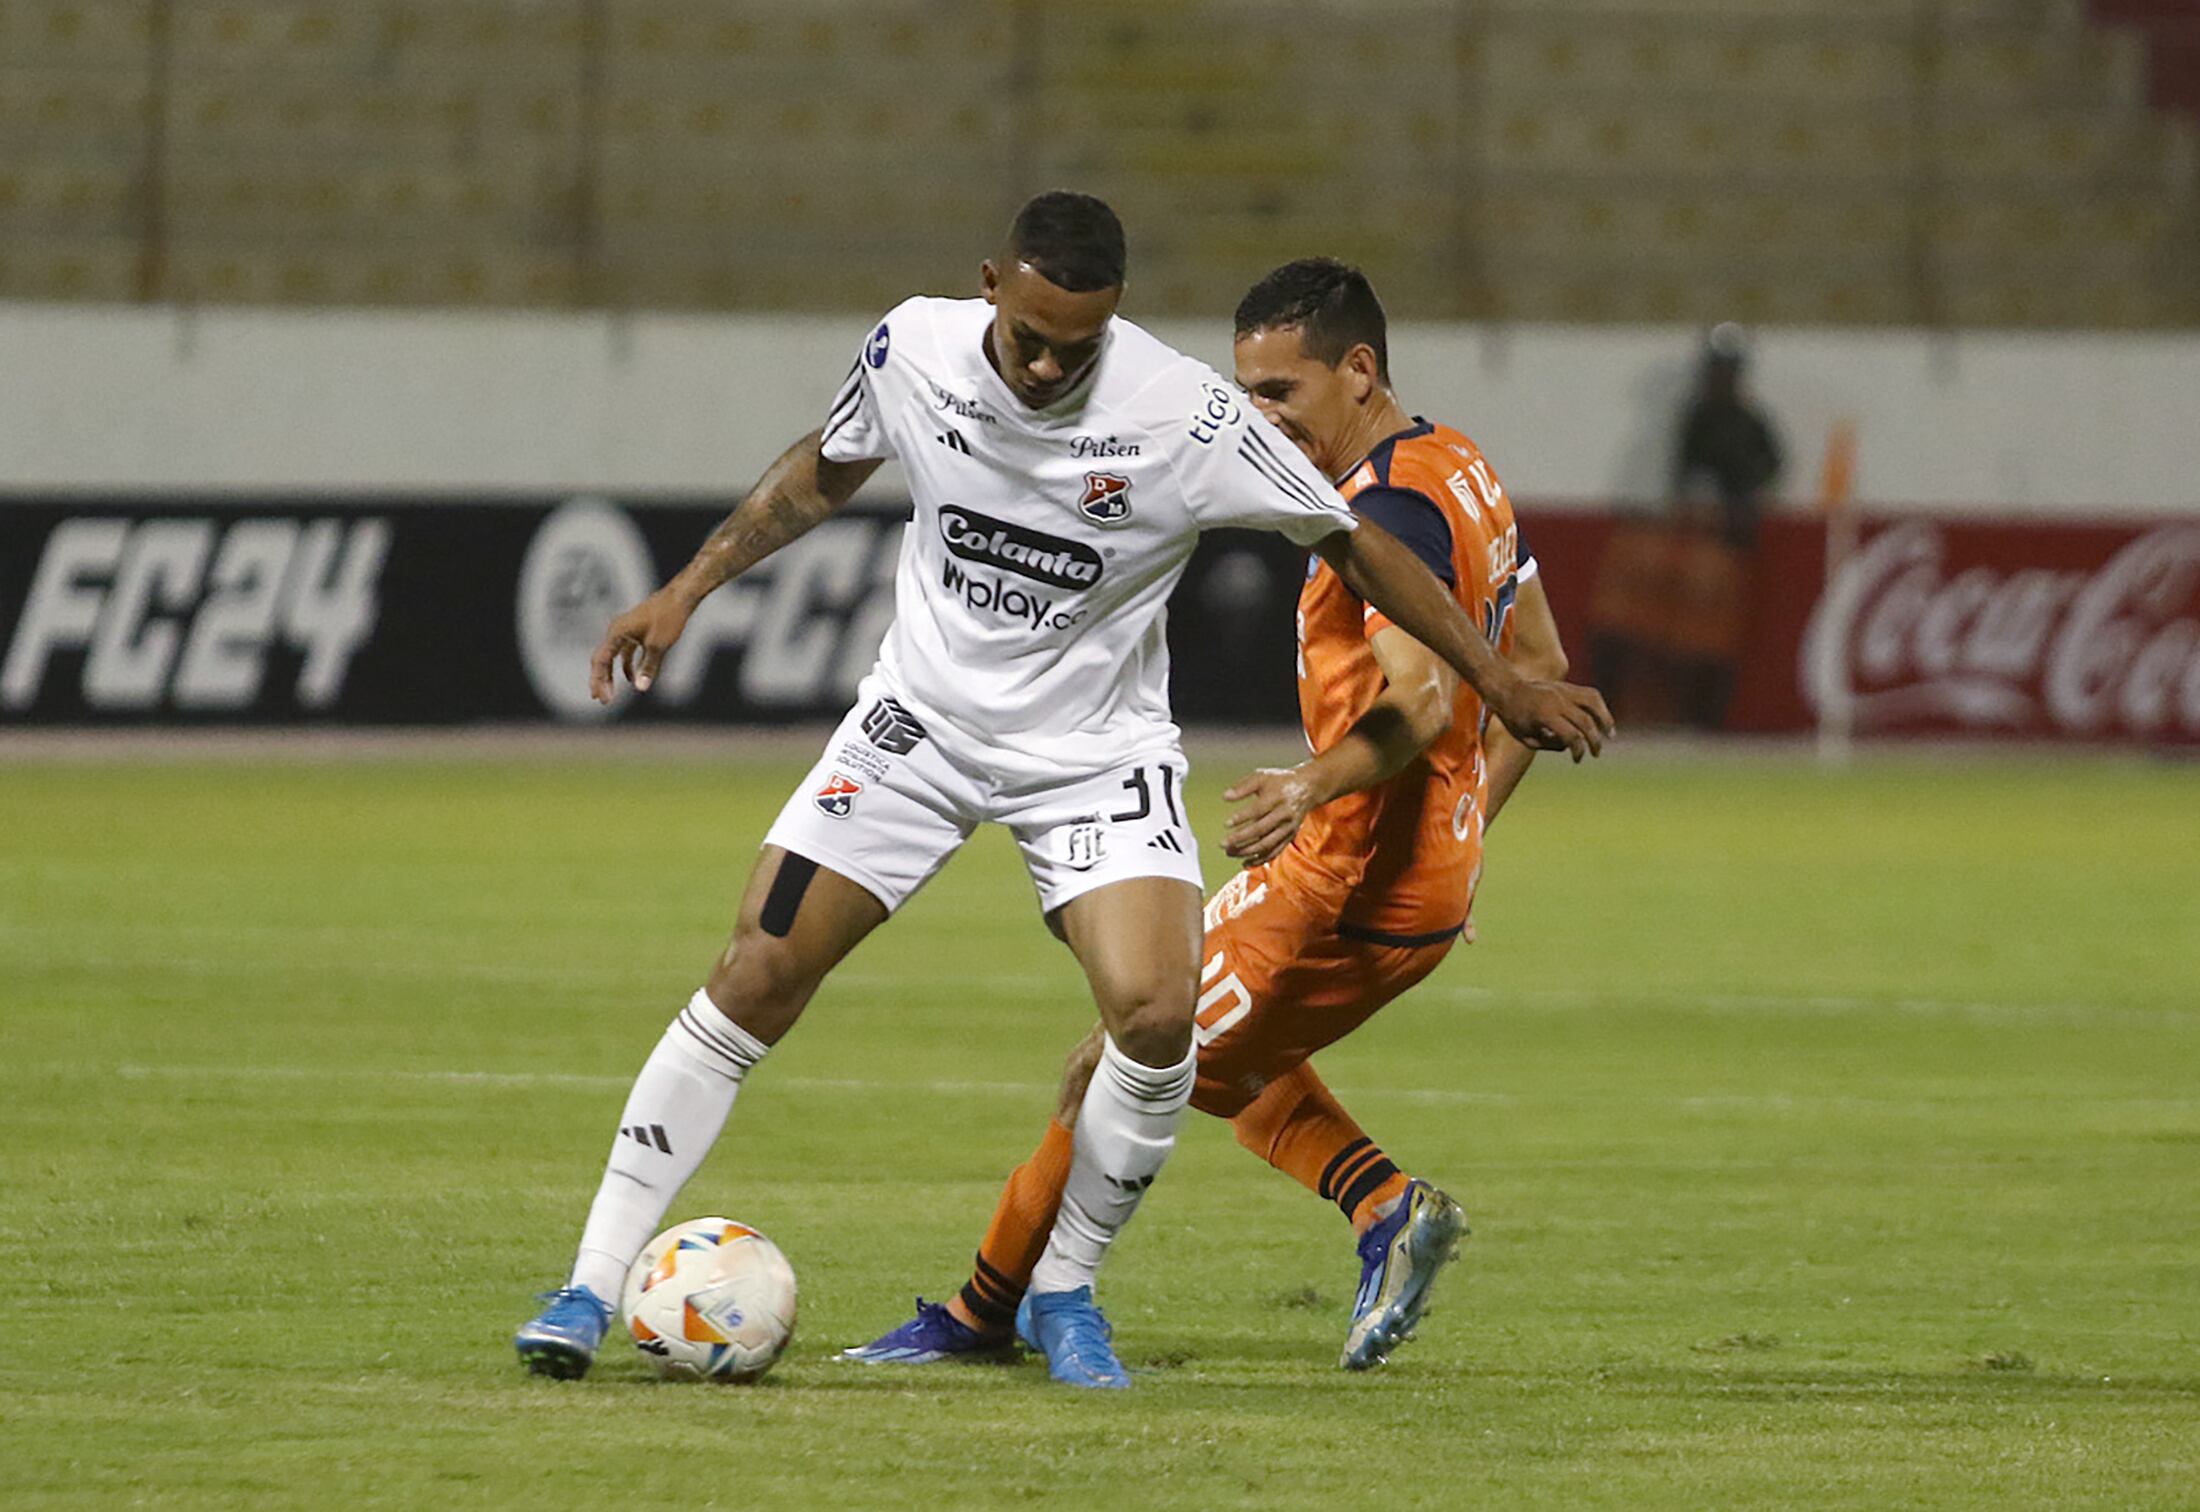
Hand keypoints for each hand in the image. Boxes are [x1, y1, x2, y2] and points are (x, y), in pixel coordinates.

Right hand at [588, 585, 696, 703]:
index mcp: (616, 632)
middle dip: (601, 680)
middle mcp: (616, 631)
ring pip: (613, 656)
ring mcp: (625, 630)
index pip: (600, 660)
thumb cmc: (668, 617)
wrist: (680, 597)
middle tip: (600, 699)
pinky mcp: (635, 631)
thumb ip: (648, 667)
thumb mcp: (658, 645)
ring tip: (609, 693)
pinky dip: (626, 665)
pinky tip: (631, 679)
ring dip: (611, 675)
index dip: (599, 681)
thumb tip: (640, 688)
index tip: (603, 698)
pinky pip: (625, 652)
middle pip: (602, 659)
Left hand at [1223, 766, 1322, 867]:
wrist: (1307, 788)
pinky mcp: (1289, 837)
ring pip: (1267, 844)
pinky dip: (1260, 859)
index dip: (1242, 818)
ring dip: (1247, 851)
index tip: (1226, 824)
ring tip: (1229, 853)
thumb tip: (1225, 796)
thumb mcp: (1262, 777)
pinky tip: (1245, 863)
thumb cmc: (1280, 782)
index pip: (1258, 810)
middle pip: (1261, 830)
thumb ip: (1243, 786)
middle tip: (1223, 844)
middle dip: (1241, 839)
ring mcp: (1288, 828)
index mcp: (1277, 797)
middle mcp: (1284, 814)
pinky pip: (1275, 851)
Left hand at [1489, 677, 1614, 760]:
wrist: (1507, 690)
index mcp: (1545, 716)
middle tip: (1596, 754)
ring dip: (1605, 718)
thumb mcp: (1526, 738)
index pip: (1571, 736)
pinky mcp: (1567, 686)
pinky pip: (1589, 694)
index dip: (1578, 751)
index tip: (1577, 760)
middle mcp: (1557, 701)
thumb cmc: (1514, 718)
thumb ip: (1550, 745)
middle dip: (1594, 741)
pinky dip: (1599, 707)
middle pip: (1585, 722)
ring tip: (1610, 734)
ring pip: (1593, 701)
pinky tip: (1603, 719)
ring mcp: (1563, 691)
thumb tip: (1570, 745)